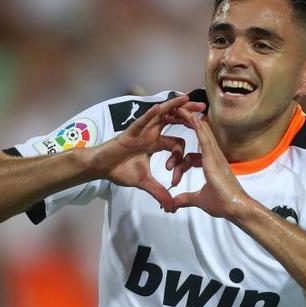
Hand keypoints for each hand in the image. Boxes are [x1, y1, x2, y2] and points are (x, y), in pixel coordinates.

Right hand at [88, 95, 205, 209]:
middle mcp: (151, 134)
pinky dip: (151, 114)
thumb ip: (159, 192)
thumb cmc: (120, 170)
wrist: (101, 168)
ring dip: (174, 105)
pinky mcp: (131, 131)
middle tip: (204, 109)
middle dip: (188, 114)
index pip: (177, 141)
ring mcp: (142, 130)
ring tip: (187, 98)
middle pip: (174, 120)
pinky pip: (143, 120)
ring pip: (161, 114)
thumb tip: (171, 208)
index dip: (183, 152)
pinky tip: (160, 107)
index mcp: (156, 144)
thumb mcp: (144, 182)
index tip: (181, 168)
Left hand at [168, 108, 251, 219]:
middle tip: (172, 114)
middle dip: (186, 124)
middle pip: (199, 135)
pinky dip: (197, 126)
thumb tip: (173, 204)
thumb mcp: (199, 200)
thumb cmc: (222, 204)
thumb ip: (186, 199)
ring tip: (178, 106)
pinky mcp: (213, 157)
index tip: (171, 154)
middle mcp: (214, 156)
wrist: (236, 208)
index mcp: (210, 165)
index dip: (180, 153)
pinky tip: (189, 116)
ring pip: (202, 131)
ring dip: (190, 118)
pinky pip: (204, 138)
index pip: (192, 155)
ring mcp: (215, 155)